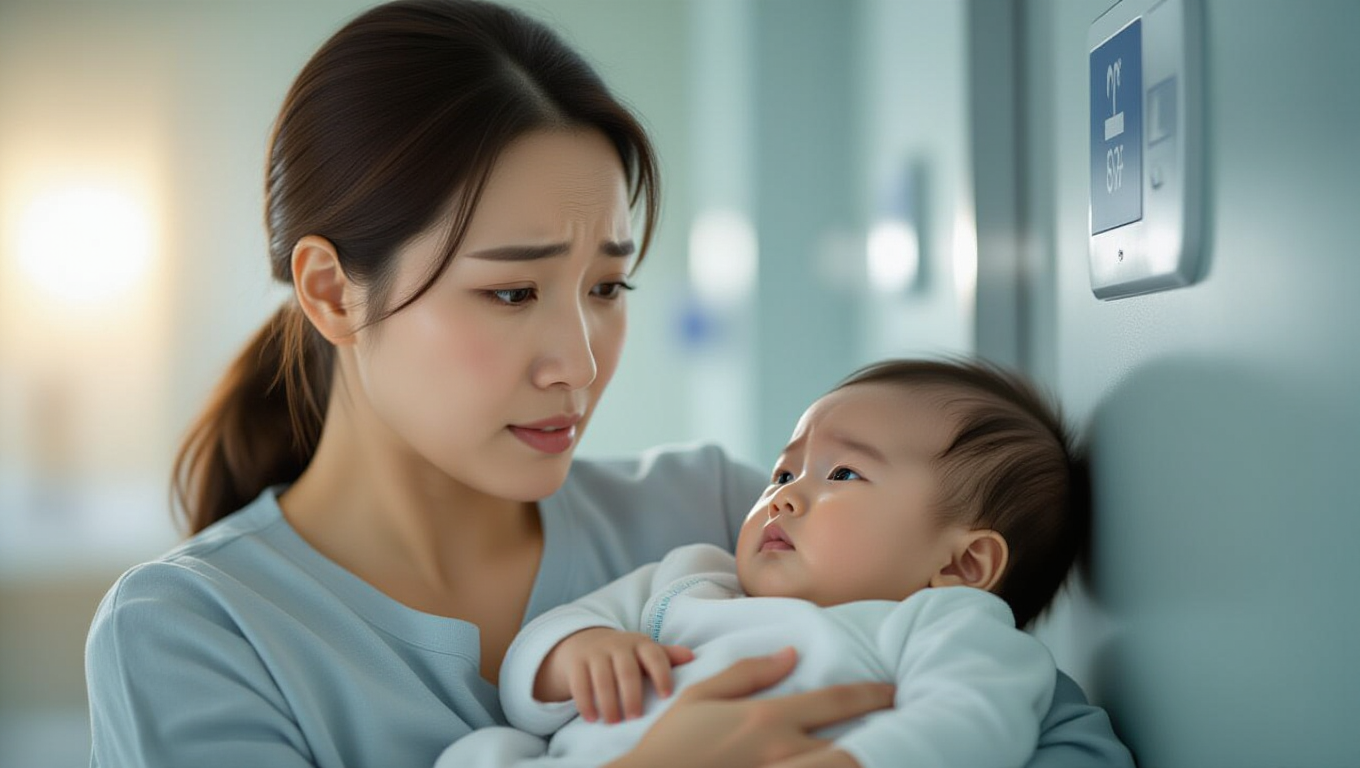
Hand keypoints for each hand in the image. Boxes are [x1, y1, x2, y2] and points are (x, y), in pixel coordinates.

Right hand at [535, 628, 693, 722]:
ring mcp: (595, 653)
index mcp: (640, 644)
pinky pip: (579, 683)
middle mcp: (618, 645)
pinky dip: (585, 702)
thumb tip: (692, 657)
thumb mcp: (645, 652)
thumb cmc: (625, 654)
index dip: (662, 674)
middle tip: (635, 718)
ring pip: (602, 678)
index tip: (666, 696)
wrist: (585, 641)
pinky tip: (592, 718)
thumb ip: (667, 656)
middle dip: (631, 695)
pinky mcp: (576, 663)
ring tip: (613, 722)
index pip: (654, 656)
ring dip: (608, 702)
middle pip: (626, 670)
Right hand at [610, 647, 892, 767]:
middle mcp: (782, 753)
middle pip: (849, 749)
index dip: (869, 695)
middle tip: (895, 729)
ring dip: (858, 762)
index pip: (834, 703)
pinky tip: (839, 765)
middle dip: (877, 740)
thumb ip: (750, 672)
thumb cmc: (673, 740)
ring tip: (874, 753)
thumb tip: (789, 654)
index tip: (890, 691)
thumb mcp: (704, 694)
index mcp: (768, 720)